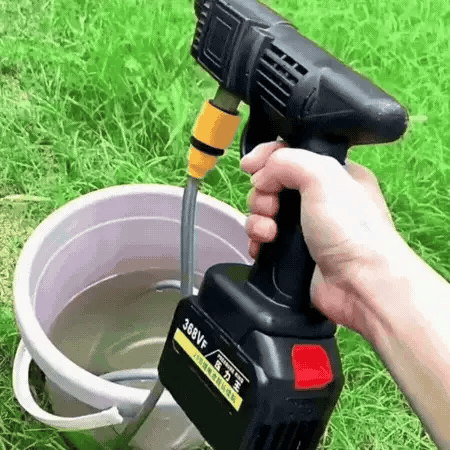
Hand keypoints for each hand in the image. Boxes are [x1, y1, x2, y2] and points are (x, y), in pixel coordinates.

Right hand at [240, 140, 403, 337]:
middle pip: (272, 184)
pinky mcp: (291, 252)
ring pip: (264, 212)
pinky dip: (257, 240)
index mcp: (333, 174)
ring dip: (258, 219)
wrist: (359, 285)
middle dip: (263, 193)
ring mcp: (304, 227)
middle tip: (271, 206)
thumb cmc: (350, 228)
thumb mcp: (324, 176)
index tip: (250, 165)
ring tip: (269, 232)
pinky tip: (263, 245)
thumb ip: (288, 161)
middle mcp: (318, 199)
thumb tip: (261, 177)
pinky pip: (263, 238)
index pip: (292, 155)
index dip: (268, 157)